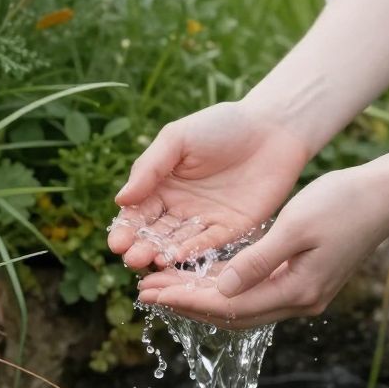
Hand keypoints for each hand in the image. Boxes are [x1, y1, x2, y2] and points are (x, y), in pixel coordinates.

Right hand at [106, 100, 310, 272]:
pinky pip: (210, 244)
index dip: (126, 228)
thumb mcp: (178, 139)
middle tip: (131, 258)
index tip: (116, 242)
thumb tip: (121, 199)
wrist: (272, 127)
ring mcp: (206, 220)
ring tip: (150, 262)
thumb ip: (150, 168)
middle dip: (141, 247)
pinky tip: (179, 257)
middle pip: (155, 233)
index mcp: (162, 185)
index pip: (138, 212)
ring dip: (163, 253)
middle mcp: (180, 207)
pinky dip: (194, 251)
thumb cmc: (221, 125)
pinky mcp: (233, 228)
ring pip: (178, 242)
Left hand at [134, 164, 388, 331]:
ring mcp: (304, 294)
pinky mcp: (304, 281)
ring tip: (164, 288)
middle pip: (231, 314)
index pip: (229, 306)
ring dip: (202, 299)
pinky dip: (225, 289)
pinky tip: (202, 278)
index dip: (186, 301)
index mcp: (296, 290)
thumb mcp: (295, 226)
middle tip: (145, 294)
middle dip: (186, 305)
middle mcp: (299, 301)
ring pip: (242, 307)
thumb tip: (221, 290)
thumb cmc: (342, 203)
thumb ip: (257, 261)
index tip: (151, 293)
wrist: (384, 197)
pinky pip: (255, 294)